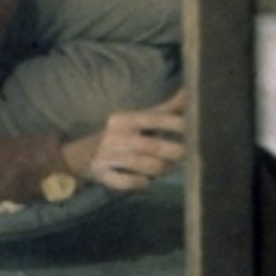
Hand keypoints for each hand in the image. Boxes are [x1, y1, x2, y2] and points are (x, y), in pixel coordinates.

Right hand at [60, 89, 185, 191]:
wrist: (80, 155)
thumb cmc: (119, 135)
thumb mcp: (138, 120)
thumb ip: (165, 110)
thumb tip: (189, 92)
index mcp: (125, 119)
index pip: (154, 119)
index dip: (176, 124)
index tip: (196, 130)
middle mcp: (115, 135)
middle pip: (152, 145)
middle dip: (174, 152)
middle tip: (188, 155)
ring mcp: (107, 155)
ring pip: (143, 166)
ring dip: (159, 170)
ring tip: (166, 168)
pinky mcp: (102, 174)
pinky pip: (127, 182)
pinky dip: (139, 182)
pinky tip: (144, 180)